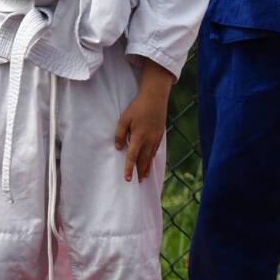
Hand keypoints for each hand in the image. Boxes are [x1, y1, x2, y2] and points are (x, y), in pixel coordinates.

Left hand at [115, 59, 172, 182]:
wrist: (155, 97)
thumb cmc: (137, 107)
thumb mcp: (124, 119)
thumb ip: (119, 134)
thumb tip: (119, 148)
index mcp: (139, 137)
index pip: (132, 157)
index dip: (129, 168)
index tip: (128, 179)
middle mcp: (149, 139)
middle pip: (144, 159)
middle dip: (140, 171)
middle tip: (138, 182)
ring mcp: (156, 136)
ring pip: (151, 155)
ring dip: (147, 166)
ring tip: (145, 176)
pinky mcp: (160, 133)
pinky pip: (156, 148)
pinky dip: (153, 157)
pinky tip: (151, 159)